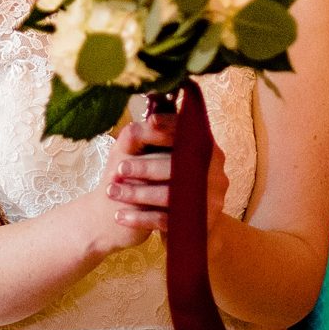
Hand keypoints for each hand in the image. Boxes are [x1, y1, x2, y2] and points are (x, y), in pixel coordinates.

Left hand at [97, 102, 229, 242]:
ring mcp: (211, 200)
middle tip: (119, 168)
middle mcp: (215, 173)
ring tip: (112, 192)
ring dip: (137, 193)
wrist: (181, 225)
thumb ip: (163, 134)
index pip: (191, 134)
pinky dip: (140, 218)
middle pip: (177, 168)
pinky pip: (166, 221)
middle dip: (144, 167)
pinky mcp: (199, 224)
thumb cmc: (168, 181)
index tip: (149, 123)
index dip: (171, 126)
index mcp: (208, 151)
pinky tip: (120, 217)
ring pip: (170, 195)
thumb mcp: (168, 157)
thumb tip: (153, 103)